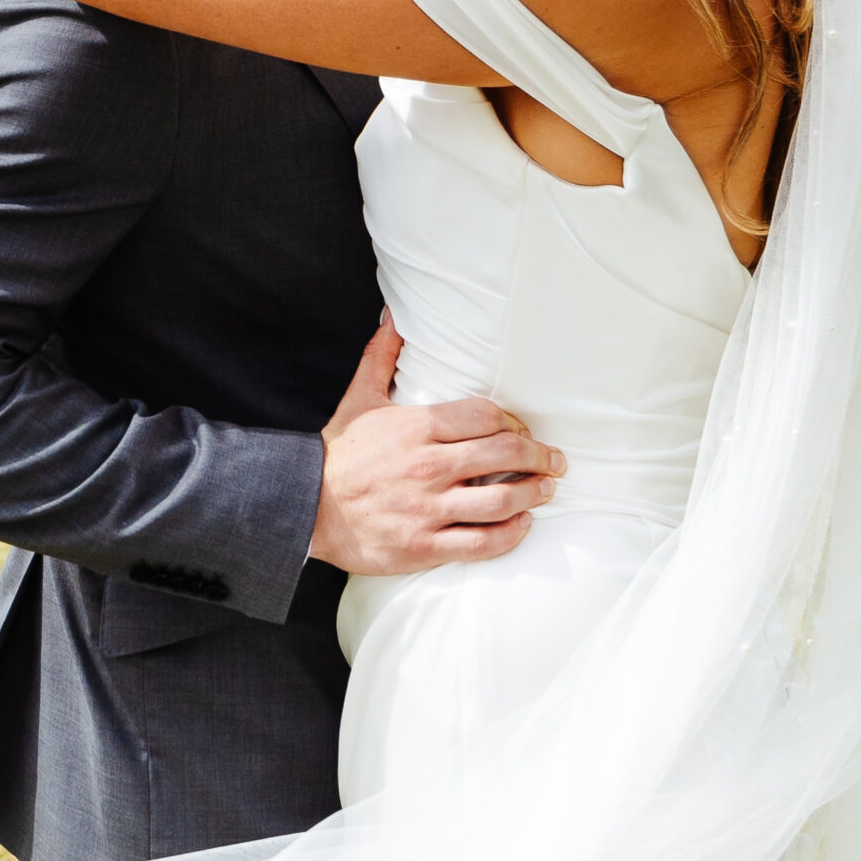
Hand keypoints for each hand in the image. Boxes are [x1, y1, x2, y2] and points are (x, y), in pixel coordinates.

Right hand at [308, 316, 565, 575]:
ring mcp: (428, 508)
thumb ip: (381, 355)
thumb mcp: (359, 397)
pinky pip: (482, 542)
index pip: (487, 417)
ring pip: (501, 500)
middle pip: (504, 454)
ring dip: (534, 493)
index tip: (524, 430)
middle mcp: (429, 465)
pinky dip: (511, 534)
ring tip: (547, 490)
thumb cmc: (338, 452)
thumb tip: (392, 315)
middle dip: (540, 456)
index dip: (515, 423)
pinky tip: (522, 525)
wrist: (304, 505)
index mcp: (418, 427)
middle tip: (556, 460)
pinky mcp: (424, 545)